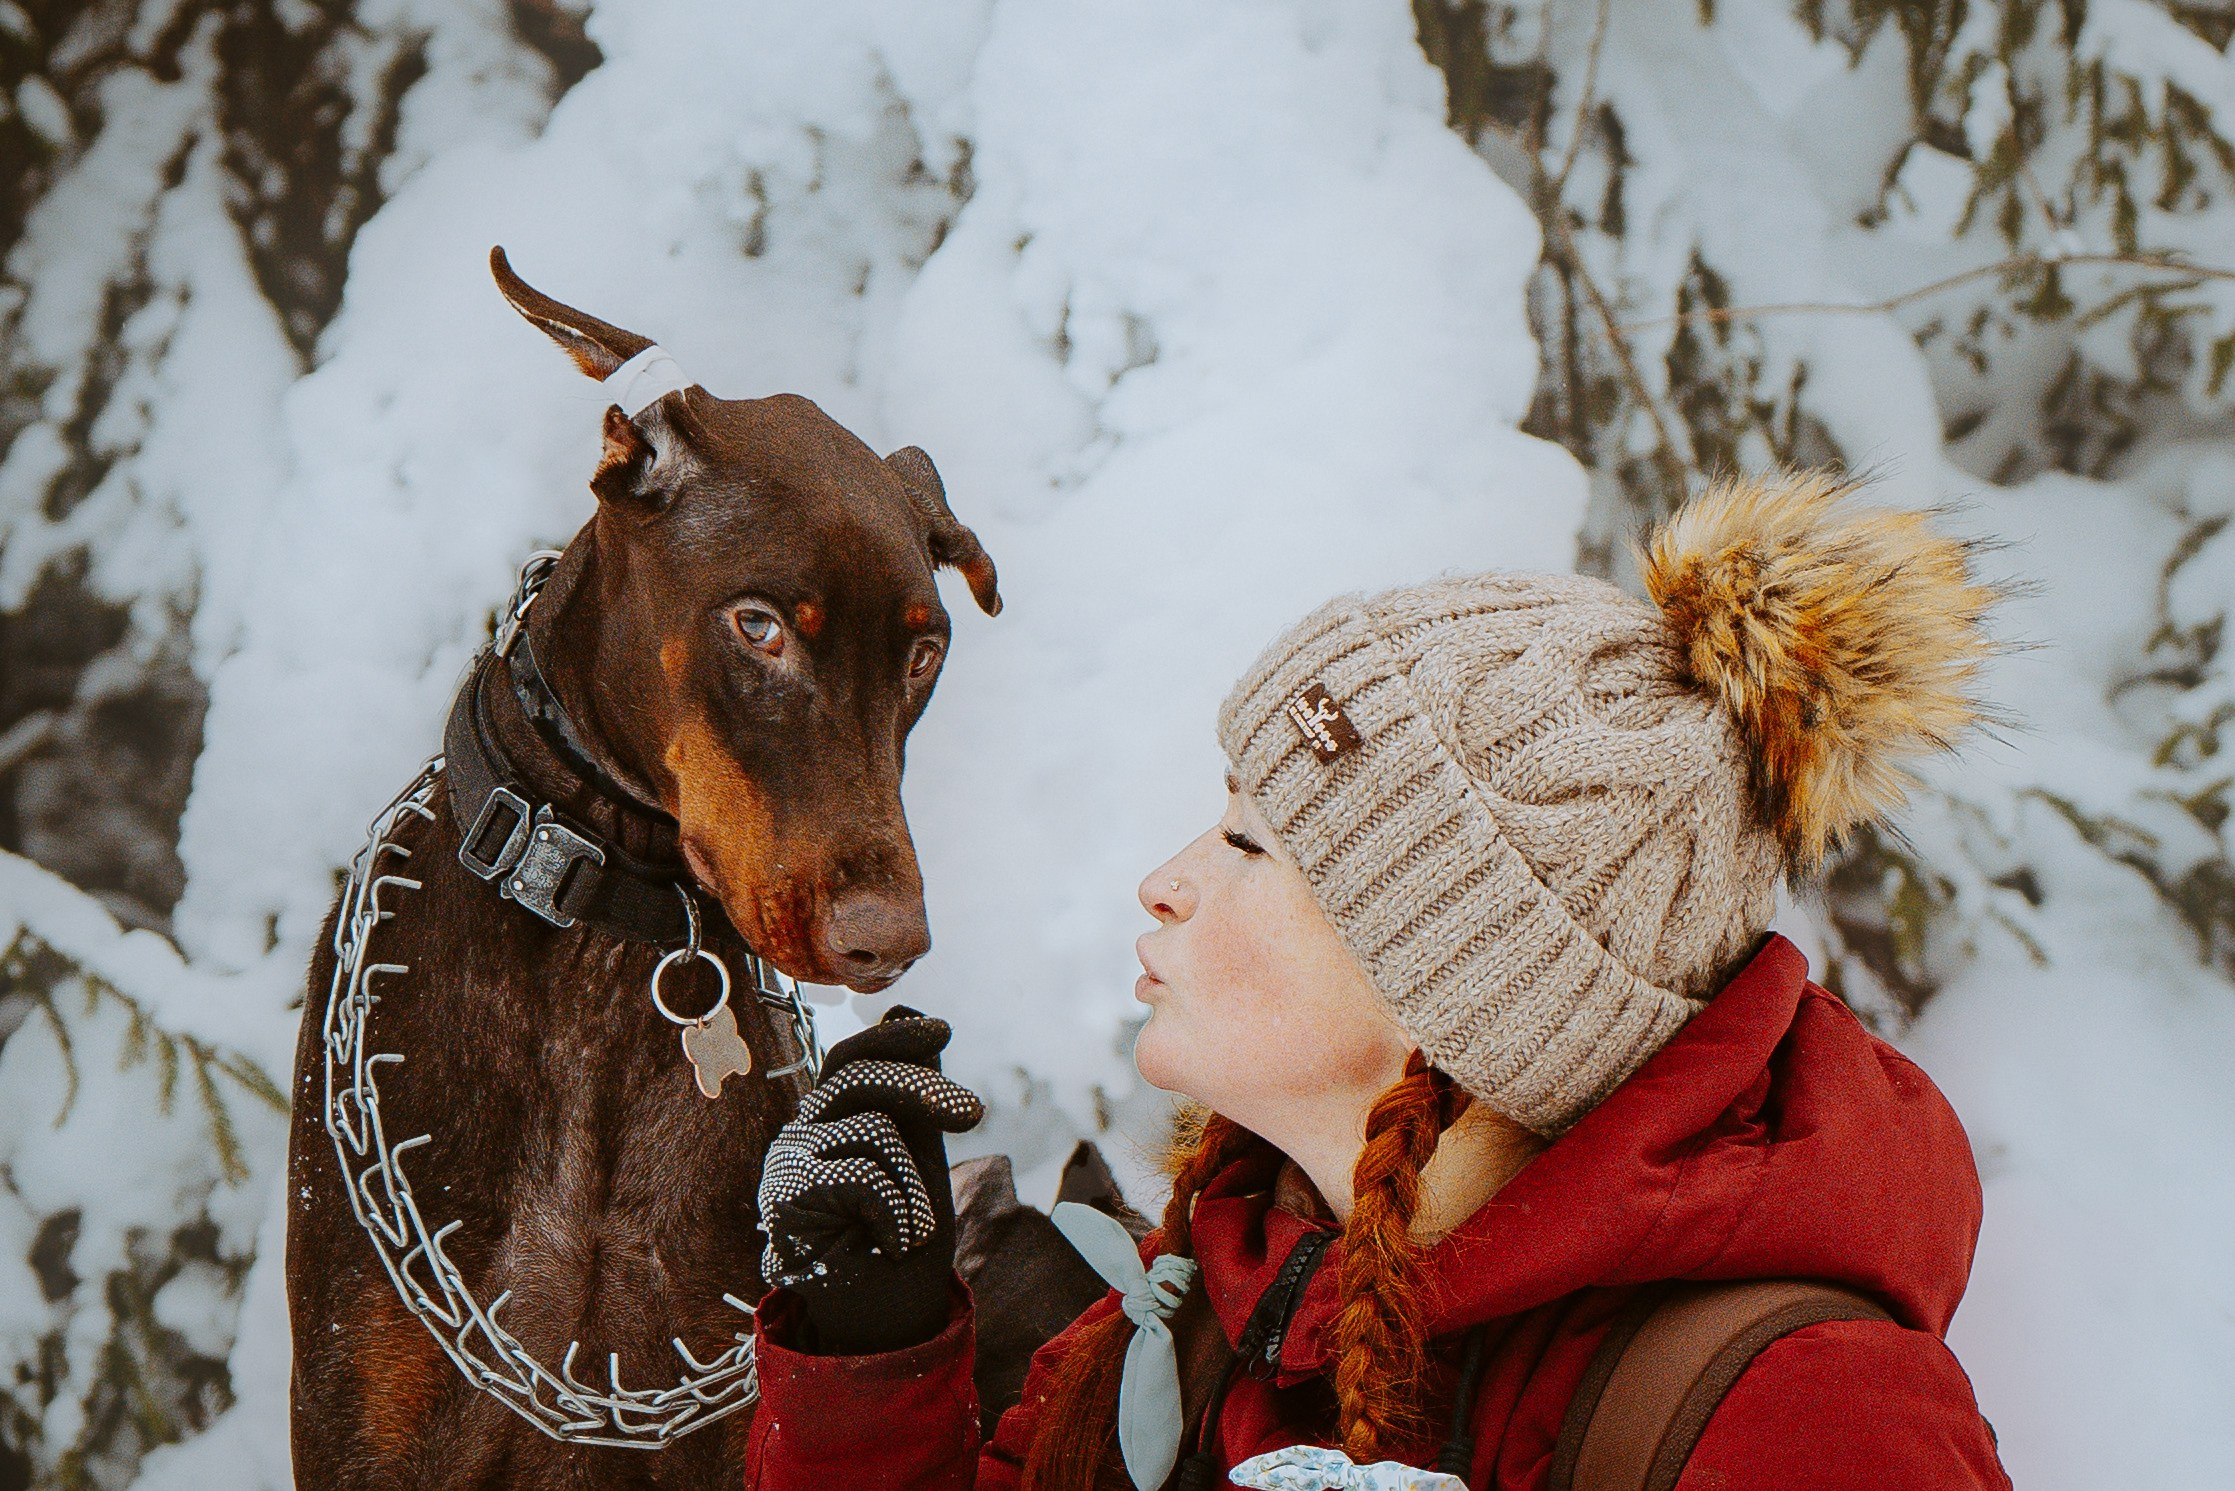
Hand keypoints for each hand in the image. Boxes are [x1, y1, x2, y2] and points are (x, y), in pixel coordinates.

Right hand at [757, 1006, 983, 1352]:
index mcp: (832, 1118)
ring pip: (871, 1128)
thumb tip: (911, 1006)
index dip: (894, 1036)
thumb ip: (915, 1091)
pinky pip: (861, 1174)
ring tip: (912, 1226)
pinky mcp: (784, 1197)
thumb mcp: (923, 1152)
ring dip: (914, 1184)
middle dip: (923, 1088)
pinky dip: (896, 1211)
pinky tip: (892, 1242)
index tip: (943, 1030)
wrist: (888, 1315)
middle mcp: (802, 1132)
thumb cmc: (906, 1235)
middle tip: (974, 1114)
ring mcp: (786, 1162)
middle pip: (859, 1076)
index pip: (854, 1056)